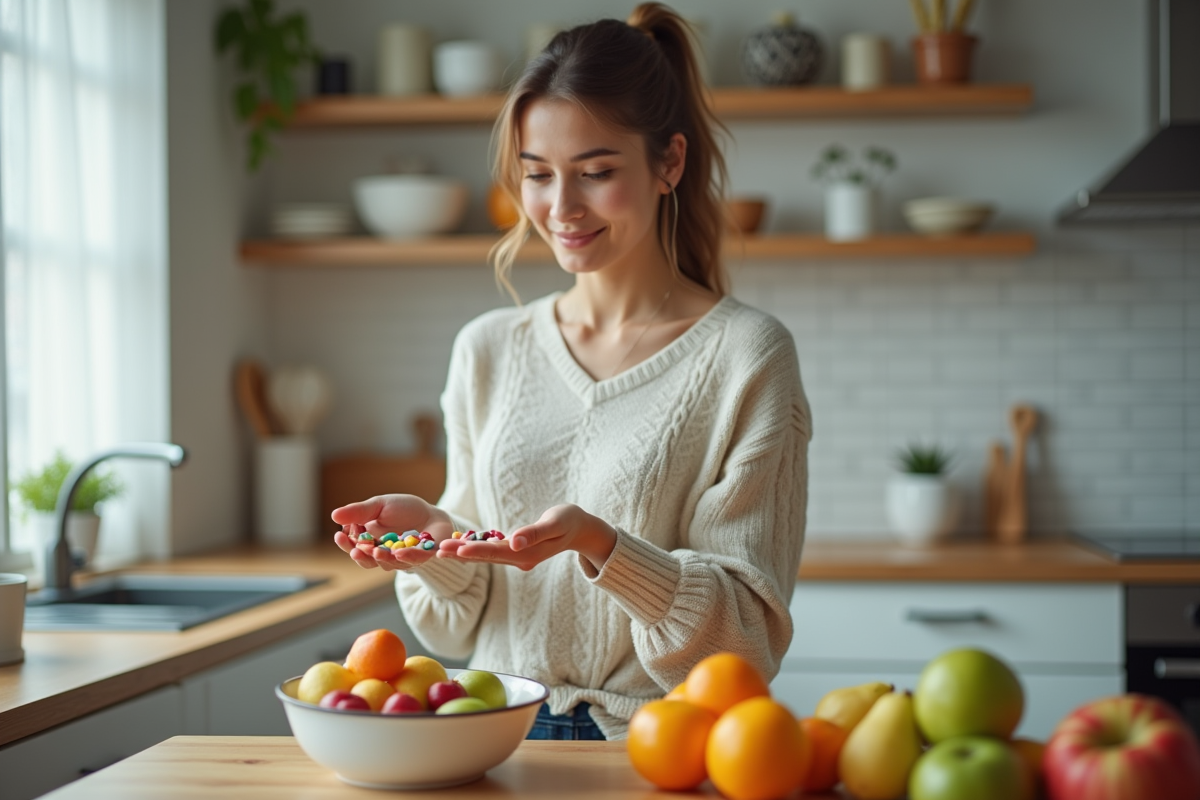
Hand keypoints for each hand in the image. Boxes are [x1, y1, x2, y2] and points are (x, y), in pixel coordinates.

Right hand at [332, 494, 454, 571]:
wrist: (431, 514)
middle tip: (354, 550)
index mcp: (371, 543)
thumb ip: (359, 512)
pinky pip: (414, 560)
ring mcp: (402, 559)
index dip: (346, 545)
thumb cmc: (403, 510)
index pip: (355, 548)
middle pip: (368, 561)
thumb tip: (334, 515)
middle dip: (361, 556)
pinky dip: (407, 557)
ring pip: (389, 564)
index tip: (339, 535)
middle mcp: (384, 555)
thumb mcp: (378, 506)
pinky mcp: (422, 558)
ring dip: (382, 559)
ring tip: (376, 551)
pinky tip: (399, 553)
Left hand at [437, 503, 616, 571]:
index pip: (497, 553)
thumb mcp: (556, 523)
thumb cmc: (570, 521)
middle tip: (437, 550)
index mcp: (528, 554)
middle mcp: (520, 559)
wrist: (581, 529)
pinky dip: (475, 549)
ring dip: (463, 552)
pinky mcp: (515, 551)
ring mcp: (518, 557)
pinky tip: (459, 545)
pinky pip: (492, 551)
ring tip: (441, 550)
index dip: (476, 550)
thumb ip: (535, 533)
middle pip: (486, 557)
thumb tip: (514, 542)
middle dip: (461, 553)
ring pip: (486, 556)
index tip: (456, 549)